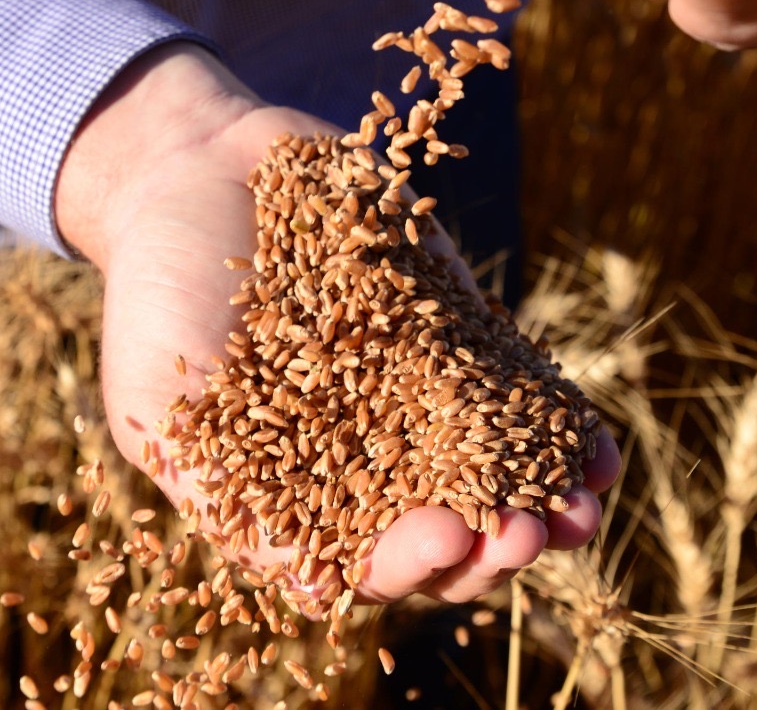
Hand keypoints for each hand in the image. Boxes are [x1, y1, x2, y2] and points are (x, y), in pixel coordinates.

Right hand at [56, 43, 620, 603]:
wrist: (200, 169)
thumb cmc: (160, 289)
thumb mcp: (163, 402)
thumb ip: (225, 491)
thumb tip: (314, 586)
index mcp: (303, 493)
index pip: (369, 561)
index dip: (413, 563)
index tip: (446, 534)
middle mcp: (369, 458)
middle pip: (450, 533)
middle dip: (496, 545)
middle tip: (528, 532)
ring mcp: (420, 399)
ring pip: (498, 476)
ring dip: (546, 504)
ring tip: (583, 510)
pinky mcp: (458, 336)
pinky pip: (519, 394)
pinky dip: (558, 428)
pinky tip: (596, 450)